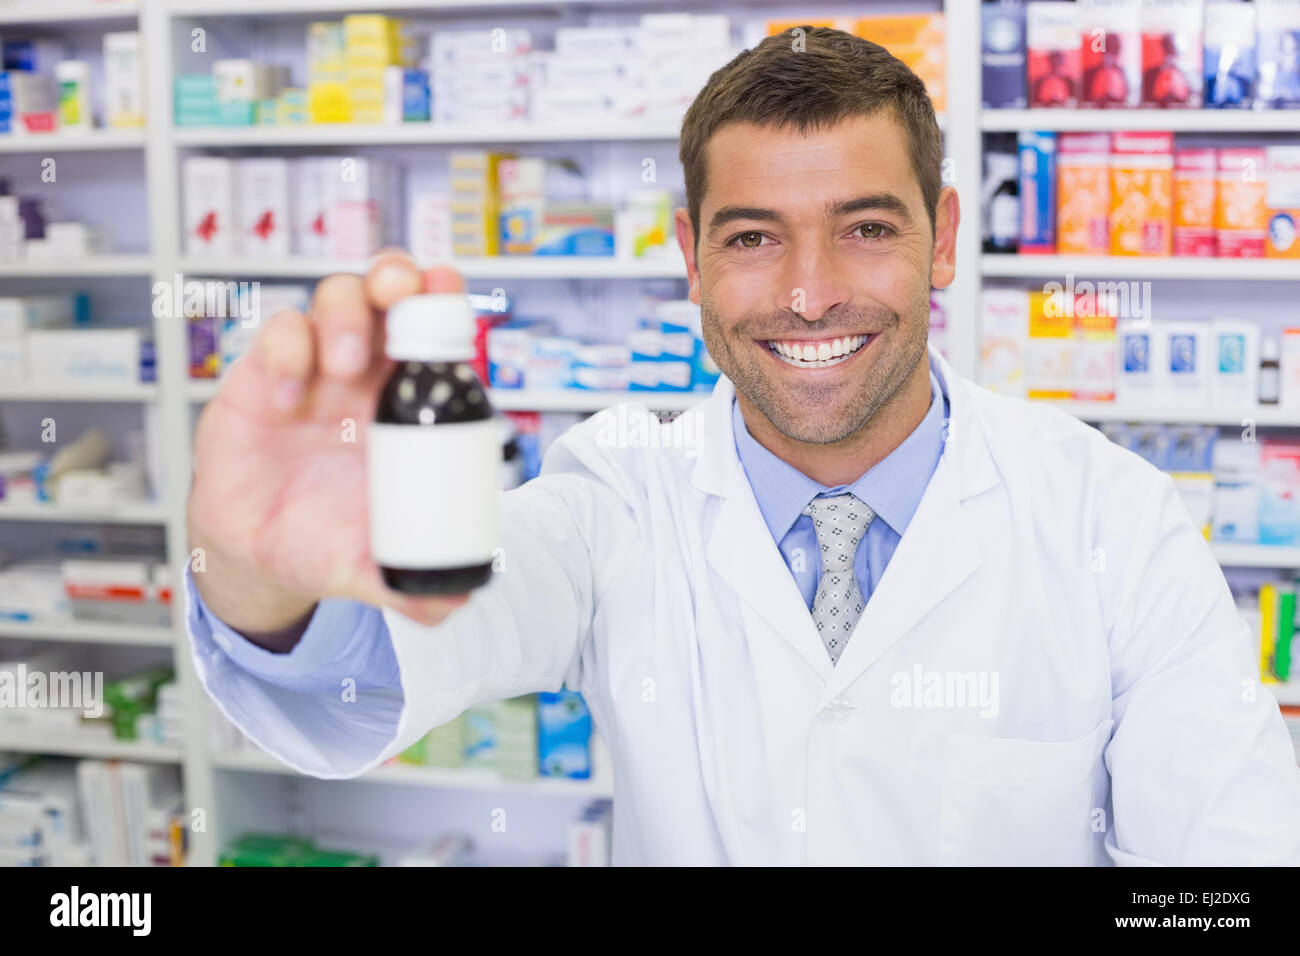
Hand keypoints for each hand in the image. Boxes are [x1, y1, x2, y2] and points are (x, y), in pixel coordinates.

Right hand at [189, 251, 473, 636]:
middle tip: (403, 293)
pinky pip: (276, 335)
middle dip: (398, 276)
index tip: (449, 292)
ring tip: (345, 366)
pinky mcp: (260, 378)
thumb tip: (456, 603)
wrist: (259, 557)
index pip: (436, 331)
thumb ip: (415, 585)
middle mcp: (366, 374)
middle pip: (387, 292)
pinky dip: (286, 353)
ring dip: (346, 315)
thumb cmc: (327, 540)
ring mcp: (314, 369)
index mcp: (409, 402)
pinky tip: (288, 398)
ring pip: (335, 299)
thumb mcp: (375, 567)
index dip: (444, 301)